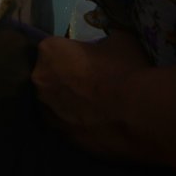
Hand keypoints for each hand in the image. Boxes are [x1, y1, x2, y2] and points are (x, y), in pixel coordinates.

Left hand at [31, 32, 151, 157]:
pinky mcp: (58, 135)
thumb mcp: (120, 40)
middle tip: (94, 83)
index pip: (57, 48)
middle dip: (67, 77)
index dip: (74, 54)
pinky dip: (76, 123)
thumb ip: (104, 41)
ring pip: (55, 101)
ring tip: (97, 106)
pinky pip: (65, 124)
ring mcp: (46, 110)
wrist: (136, 115)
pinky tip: (97, 123)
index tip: (91, 60)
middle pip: (51, 75)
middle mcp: (39, 79)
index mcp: (49, 50)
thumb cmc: (125, 70)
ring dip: (69, 102)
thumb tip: (105, 46)